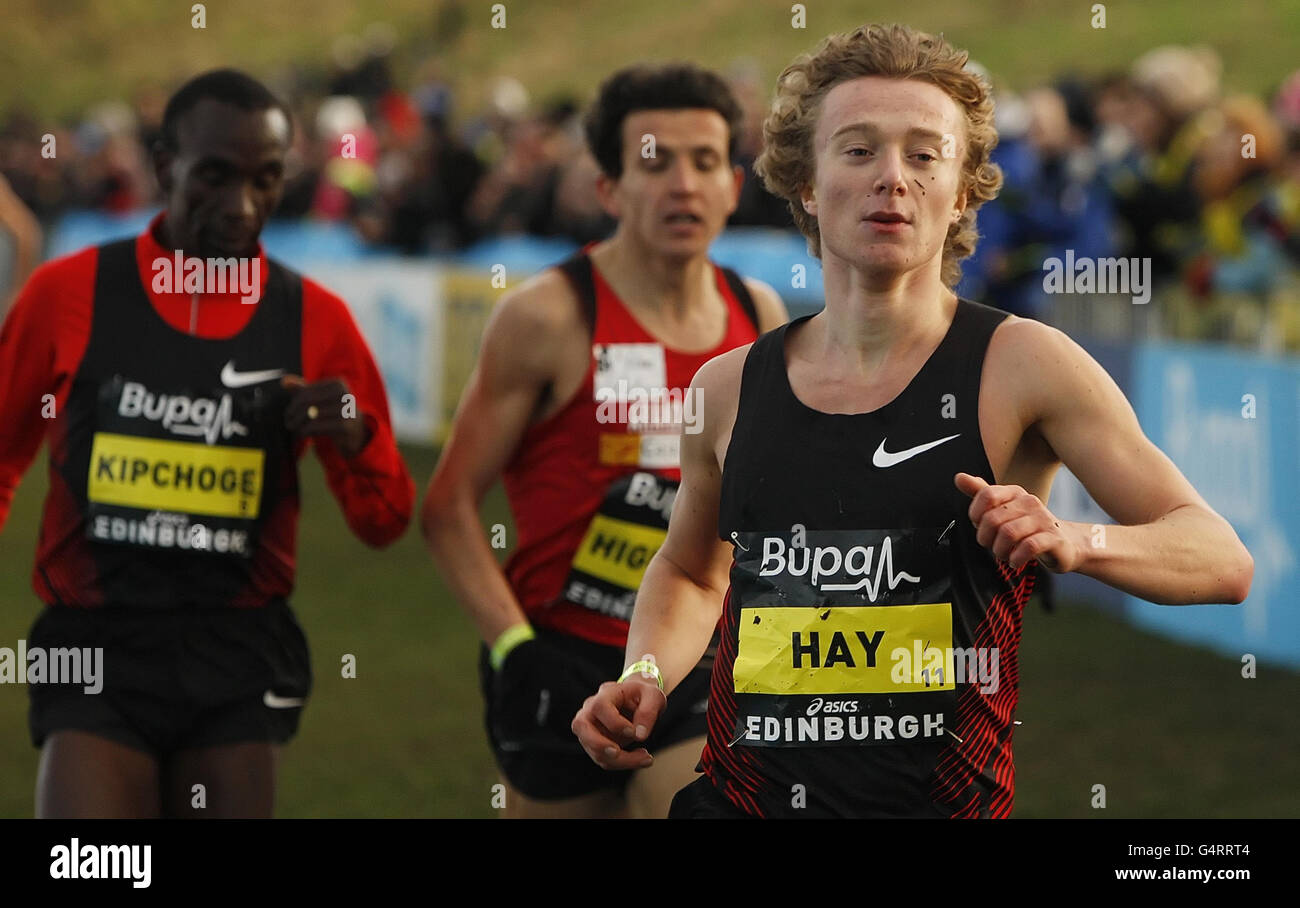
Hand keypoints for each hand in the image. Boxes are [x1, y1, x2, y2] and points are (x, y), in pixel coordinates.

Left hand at [282, 374, 370, 457]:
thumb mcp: (318, 398)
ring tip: (294, 427)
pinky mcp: (345, 426)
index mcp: (338, 384)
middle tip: (288, 421)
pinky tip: (303, 433)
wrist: (355, 432)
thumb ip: (302, 388)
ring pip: (311, 415)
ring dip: (298, 423)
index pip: (307, 391)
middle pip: (308, 402)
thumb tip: (284, 381)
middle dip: (294, 413)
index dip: (294, 402)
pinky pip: (317, 426)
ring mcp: (347, 410)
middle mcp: (345, 394)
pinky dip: (306, 430)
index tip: (289, 412)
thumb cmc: (332, 411)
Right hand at [571, 677, 666, 770]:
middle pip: (581, 726)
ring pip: (594, 750)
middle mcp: (591, 710)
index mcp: (606, 693)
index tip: (634, 732)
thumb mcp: (653, 696)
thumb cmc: (644, 695)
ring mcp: (590, 729)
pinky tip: (640, 758)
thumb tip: (640, 736)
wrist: (637, 701)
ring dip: (620, 761)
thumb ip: (648, 712)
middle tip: (618, 753)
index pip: (600, 706)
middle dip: (598, 744)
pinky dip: (622, 763)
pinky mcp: (595, 744)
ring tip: (647, 759)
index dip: (614, 722)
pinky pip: (603, 759)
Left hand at [954, 472, 1082, 572]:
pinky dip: (1016, 558)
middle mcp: (1029, 502)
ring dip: (999, 550)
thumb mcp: (1004, 509)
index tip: (979, 526)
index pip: (986, 495)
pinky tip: (1016, 561)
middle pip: (993, 518)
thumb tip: (959, 477)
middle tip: (992, 545)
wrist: (1065, 544)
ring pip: (1008, 533)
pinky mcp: (1053, 538)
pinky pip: (1028, 546)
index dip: (976, 514)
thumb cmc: (1028, 528)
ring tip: (1004, 554)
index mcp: (1015, 493)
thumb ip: (982, 495)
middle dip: (985, 538)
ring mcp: (1043, 519)